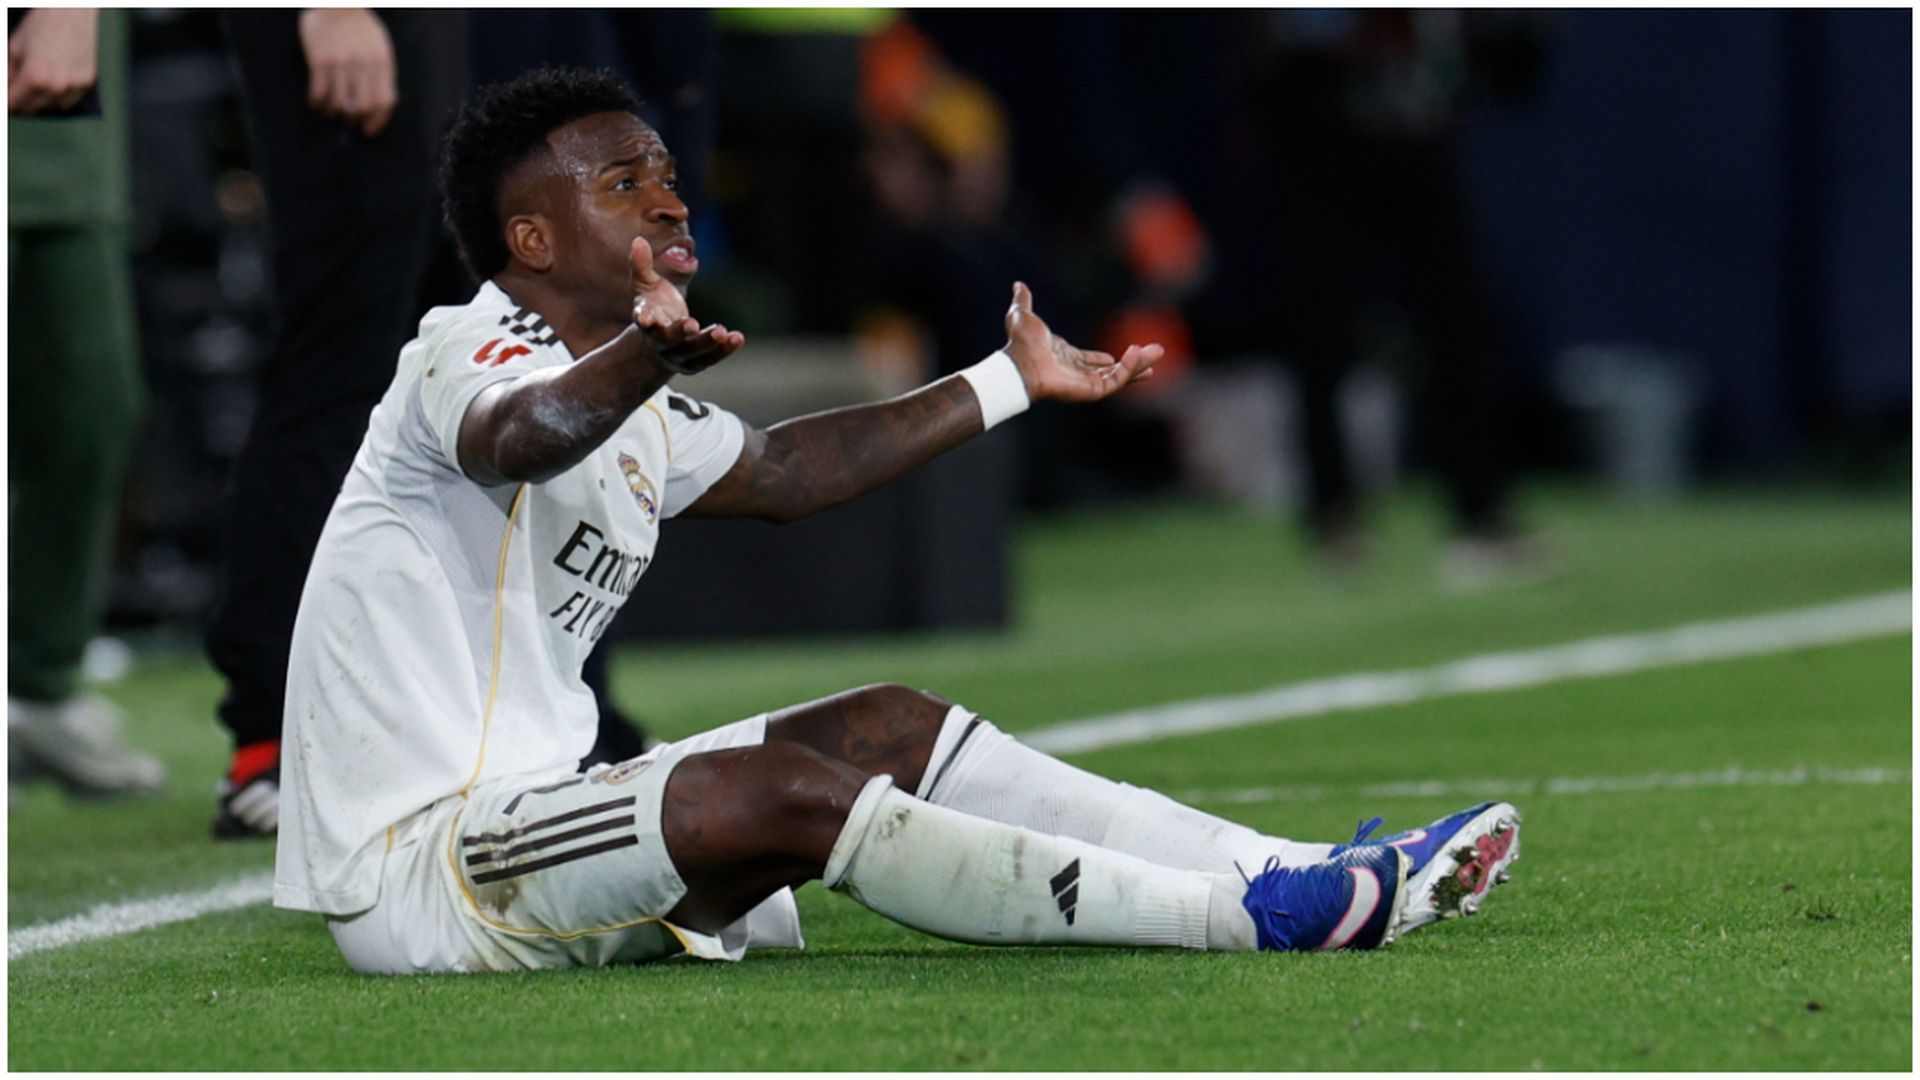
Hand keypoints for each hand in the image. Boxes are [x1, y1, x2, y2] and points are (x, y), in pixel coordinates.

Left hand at [7, 9, 99, 115]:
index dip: (6, 102)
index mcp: (34, 77)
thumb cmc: (42, 24)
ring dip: (42, 98)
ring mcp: (75, 87)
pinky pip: (69, 99)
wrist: (73, 13)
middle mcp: (56, 86)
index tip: (5, 101)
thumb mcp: (14, 47)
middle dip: (21, 101)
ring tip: (39, 81)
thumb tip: (7, 89)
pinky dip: (60, 94)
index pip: (14, 103)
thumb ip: (8, 73)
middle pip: (32, 109)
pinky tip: (56, 77)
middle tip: (17, 89)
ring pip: (52, 106)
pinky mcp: (88, 83)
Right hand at [298, 8, 395, 137]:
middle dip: (354, 120)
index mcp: (382, 62)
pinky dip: (318, 103)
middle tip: (348, 122)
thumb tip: (382, 104)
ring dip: (334, 114)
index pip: (384, 101)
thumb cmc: (360, 28)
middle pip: (361, 106)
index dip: (377, 121)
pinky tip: (317, 103)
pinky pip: (319, 91)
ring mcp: (340, 62)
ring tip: (331, 112)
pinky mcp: (320, 60)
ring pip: (339, 103)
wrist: (338, 3)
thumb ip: (383, 73)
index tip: (368, 130)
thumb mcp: (380, 47)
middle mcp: (363, 64)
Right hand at [629, 238, 742, 375]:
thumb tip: (638, 240)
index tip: (645, 320)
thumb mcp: (645, 285)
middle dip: (680, 333)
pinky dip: (724, 349)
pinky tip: (738, 338)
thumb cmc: (653, 307)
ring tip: (721, 331)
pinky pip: (711, 357)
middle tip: (693, 325)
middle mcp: (660, 342)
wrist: (658, 345)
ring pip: (693, 352)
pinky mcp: (695, 363)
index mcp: (647, 321)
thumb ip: (641, 265)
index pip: (644, 322)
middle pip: (669, 340)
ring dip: (707, 342)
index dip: (645, 320)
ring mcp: (679, 355)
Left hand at [1001, 282, 1161, 402]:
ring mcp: (1084, 384)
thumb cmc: (1020, 344)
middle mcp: (1076, 373)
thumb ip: (1023, 301)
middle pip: (1112, 371)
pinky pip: (1116, 381)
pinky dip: (1129, 368)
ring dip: (1140, 364)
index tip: (1123, 353)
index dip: (1106, 360)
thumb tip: (1018, 285)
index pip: (1091, 362)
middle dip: (1135, 363)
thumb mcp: (1022, 315)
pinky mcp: (1091, 392)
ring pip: (1120, 376)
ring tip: (1158, 351)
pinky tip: (1138, 353)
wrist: (1020, 363)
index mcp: (1065, 359)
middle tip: (1156, 351)